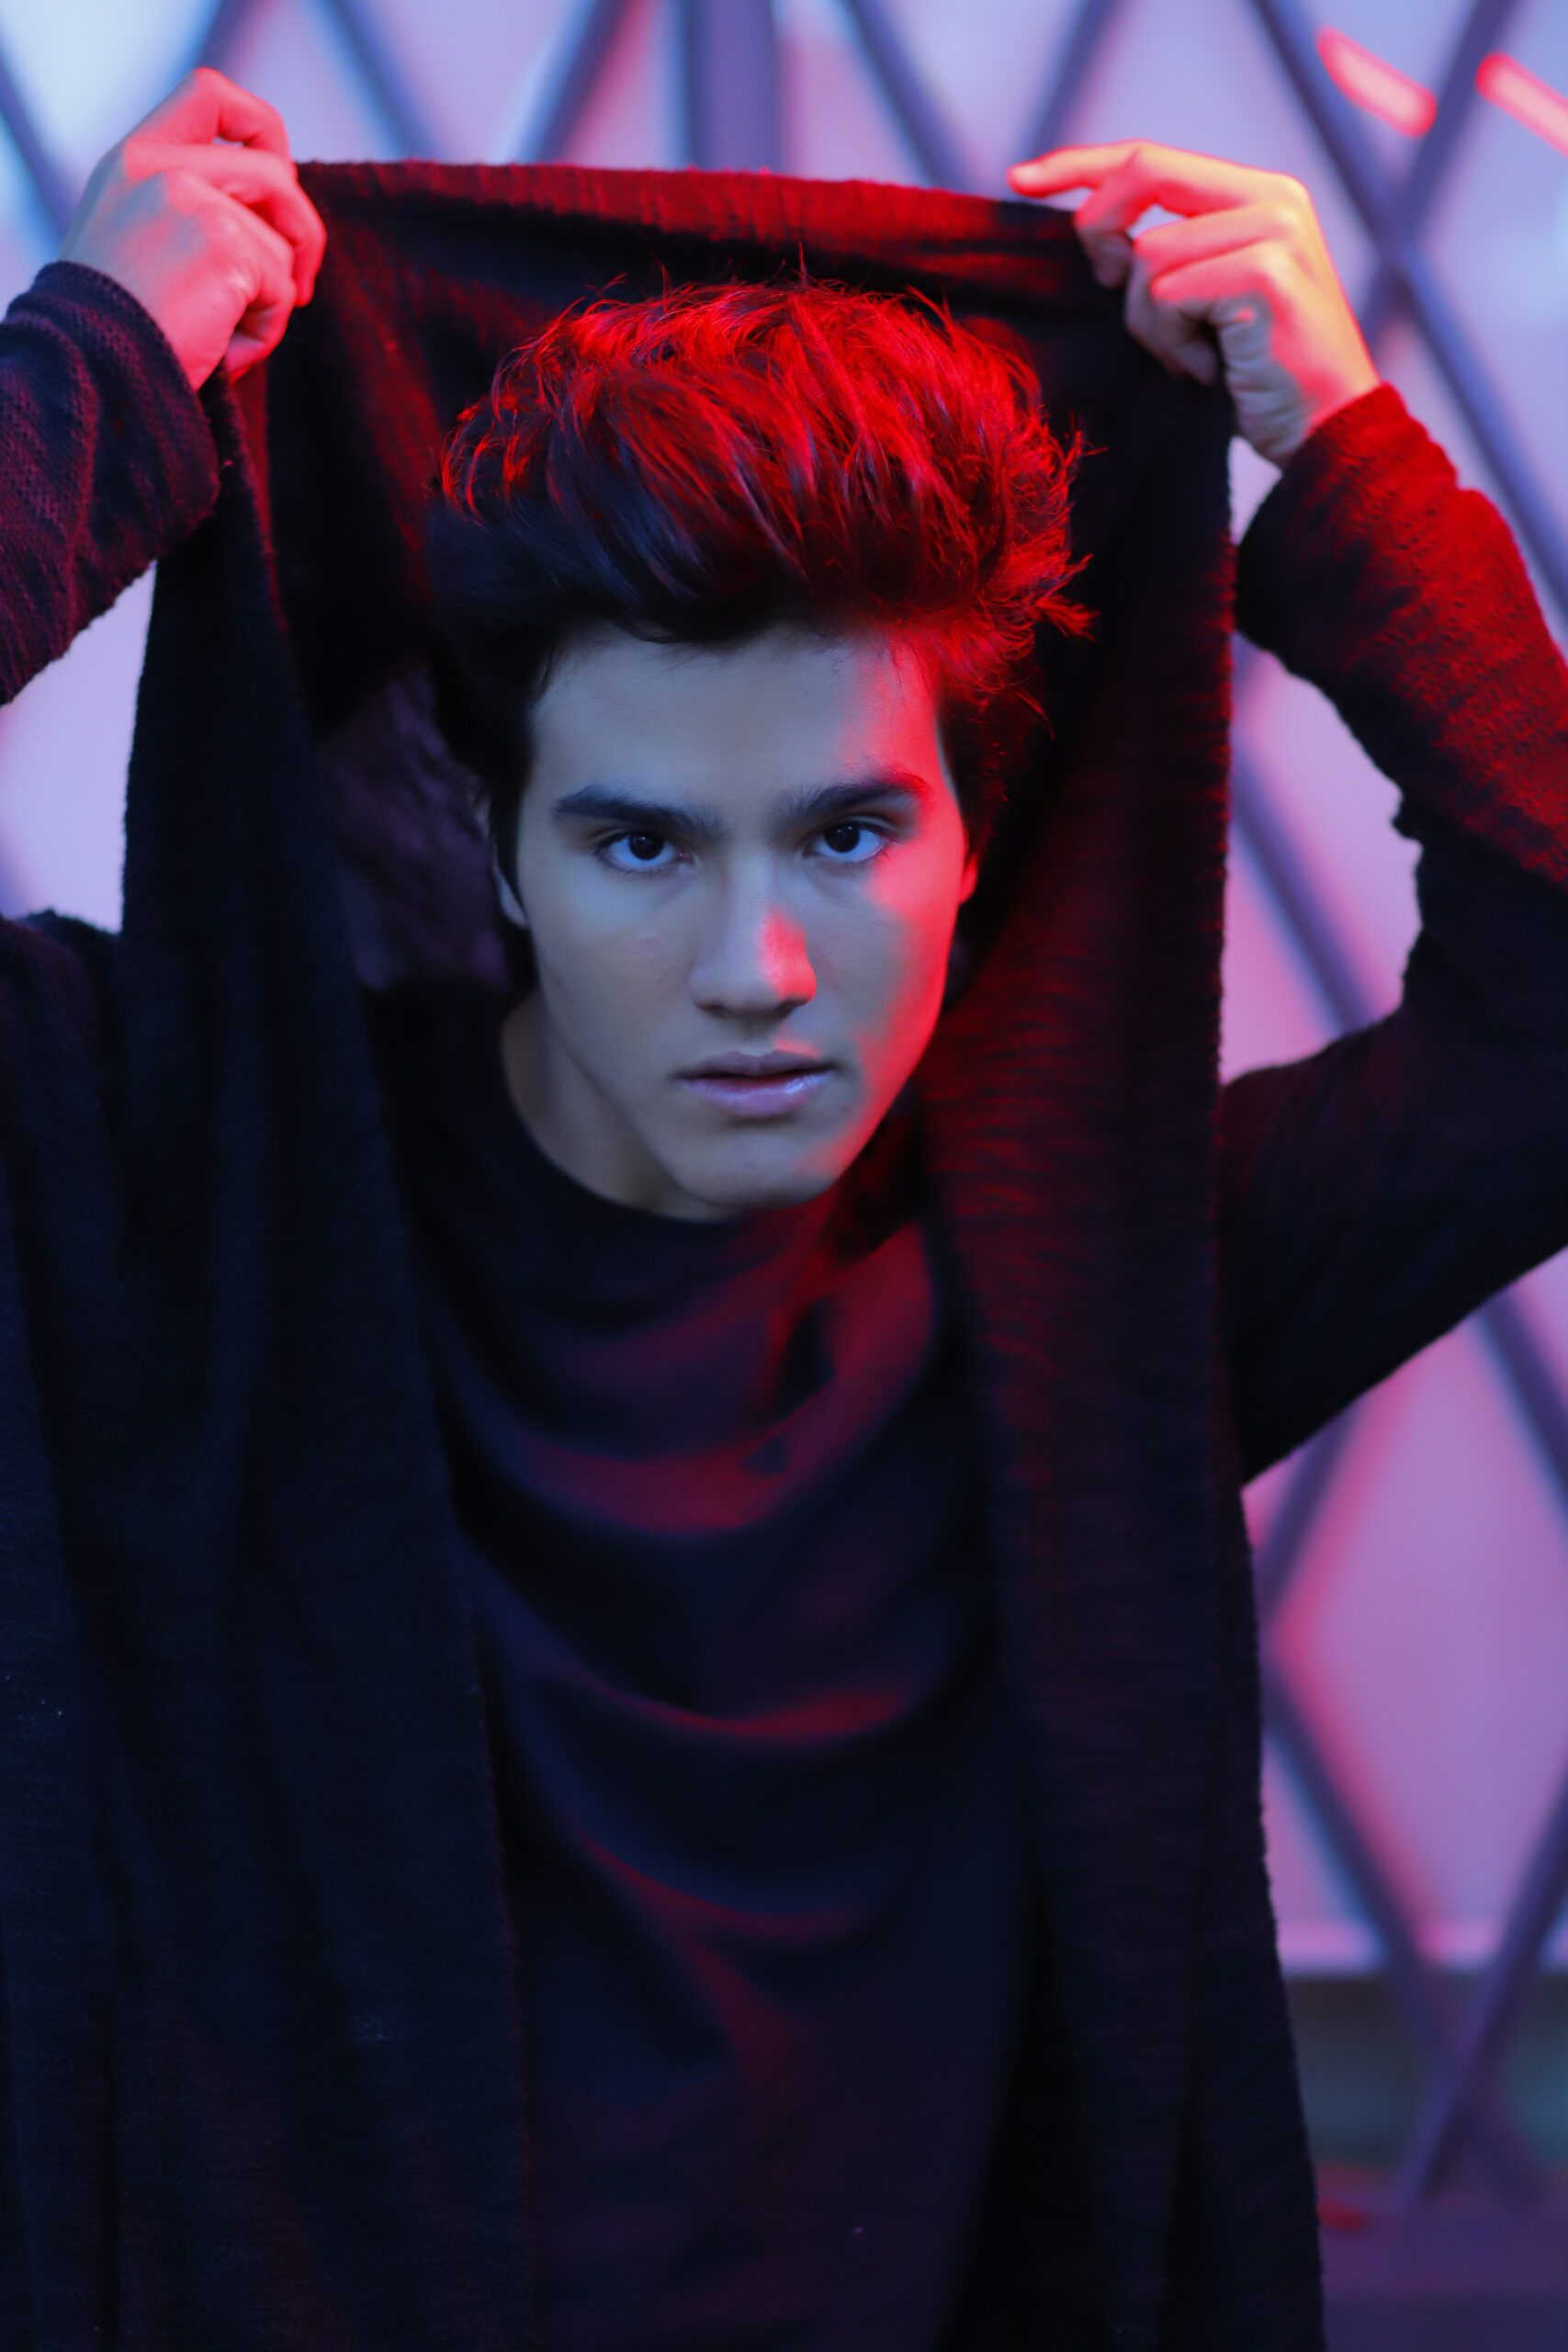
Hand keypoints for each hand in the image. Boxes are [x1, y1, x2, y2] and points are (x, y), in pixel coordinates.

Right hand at [57, 64, 325, 391]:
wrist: (90, 371)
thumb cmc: (113, 330)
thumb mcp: (134, 242)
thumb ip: (188, 208)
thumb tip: (276, 216)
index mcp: (134, 159)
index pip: (210, 96)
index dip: (264, 129)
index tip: (285, 180)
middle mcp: (161, 166)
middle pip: (274, 173)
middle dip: (301, 234)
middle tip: (296, 291)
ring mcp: (192, 199)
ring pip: (281, 243)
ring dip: (269, 301)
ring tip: (222, 338)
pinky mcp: (223, 243)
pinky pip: (280, 288)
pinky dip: (264, 332)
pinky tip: (222, 352)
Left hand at [1005, 139, 1380, 468]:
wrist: (1323, 436)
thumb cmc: (1256, 381)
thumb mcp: (1207, 302)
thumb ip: (1170, 253)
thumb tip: (1096, 237)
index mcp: (1259, 195)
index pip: (1153, 157)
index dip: (1082, 164)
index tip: (1021, 180)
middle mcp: (1272, 197)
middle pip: (1143, 173)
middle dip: (1098, 229)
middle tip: (1102, 287)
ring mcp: (1273, 229)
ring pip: (1148, 257)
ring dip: (1150, 326)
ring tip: (1195, 360)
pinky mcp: (1264, 272)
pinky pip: (1166, 295)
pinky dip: (1172, 345)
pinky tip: (1211, 371)